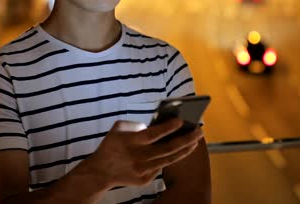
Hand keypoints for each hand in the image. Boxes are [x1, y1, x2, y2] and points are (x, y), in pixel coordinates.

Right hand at [83, 119, 203, 187]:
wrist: (100, 171)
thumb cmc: (111, 145)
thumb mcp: (119, 128)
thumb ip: (137, 124)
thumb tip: (158, 124)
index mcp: (131, 141)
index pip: (153, 134)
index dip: (168, 127)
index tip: (181, 121)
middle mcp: (138, 157)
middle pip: (167, 148)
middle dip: (186, 139)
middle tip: (199, 130)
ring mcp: (142, 170)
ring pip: (169, 159)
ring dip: (185, 150)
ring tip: (195, 141)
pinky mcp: (145, 179)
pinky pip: (162, 167)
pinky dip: (171, 158)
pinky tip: (181, 150)